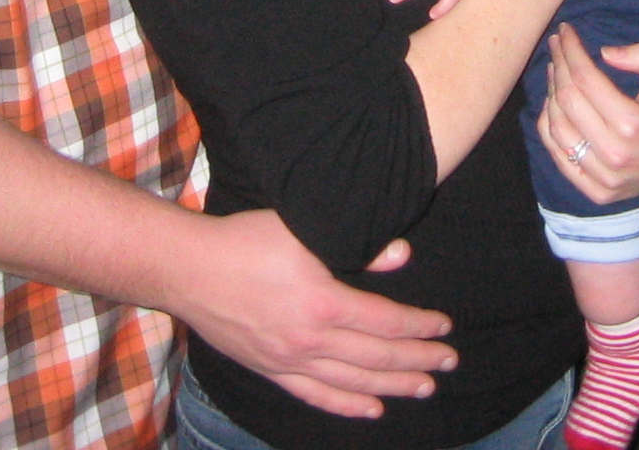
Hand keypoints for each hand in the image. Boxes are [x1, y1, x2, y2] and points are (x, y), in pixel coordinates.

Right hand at [166, 209, 456, 418]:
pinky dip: (348, 405)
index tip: (444, 328)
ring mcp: (289, 361)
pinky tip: (372, 409)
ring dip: (393, 387)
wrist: (189, 270)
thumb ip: (356, 245)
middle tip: (449, 362)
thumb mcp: (301, 229)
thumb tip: (402, 255)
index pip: (386, 323)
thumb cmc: (245, 241)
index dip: (419, 327)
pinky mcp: (270, 369)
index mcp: (324, 303)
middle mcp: (310, 341)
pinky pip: (316, 396)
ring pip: (353, 383)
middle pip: (377, 358)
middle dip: (418, 360)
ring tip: (425, 388)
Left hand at [537, 24, 638, 204]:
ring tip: (556, 69)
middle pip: (568, 99)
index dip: (571, 50)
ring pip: (556, 126)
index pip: (586, 78)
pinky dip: (549, 125)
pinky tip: (553, 102)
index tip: (565, 32)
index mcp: (633, 125)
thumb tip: (605, 52)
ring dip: (550, 92)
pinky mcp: (594, 191)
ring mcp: (602, 177)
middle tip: (557, 45)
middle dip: (558, 65)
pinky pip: (557, 154)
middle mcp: (614, 154)